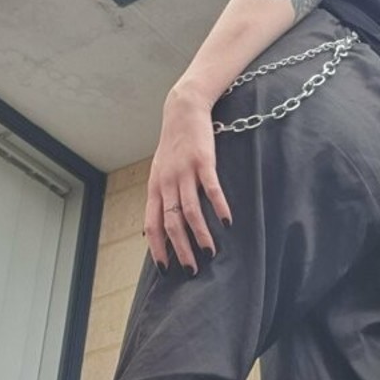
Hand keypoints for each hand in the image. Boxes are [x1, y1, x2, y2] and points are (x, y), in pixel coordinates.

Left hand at [145, 83, 231, 273]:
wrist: (183, 110)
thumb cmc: (174, 144)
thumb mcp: (159, 171)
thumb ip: (159, 198)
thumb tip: (151, 229)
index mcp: (155, 187)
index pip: (153, 224)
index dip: (158, 248)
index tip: (166, 269)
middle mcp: (167, 182)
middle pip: (171, 222)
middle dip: (181, 249)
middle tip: (192, 269)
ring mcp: (185, 172)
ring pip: (190, 210)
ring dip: (200, 234)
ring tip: (210, 252)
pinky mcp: (203, 161)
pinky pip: (211, 189)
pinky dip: (219, 207)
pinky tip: (227, 221)